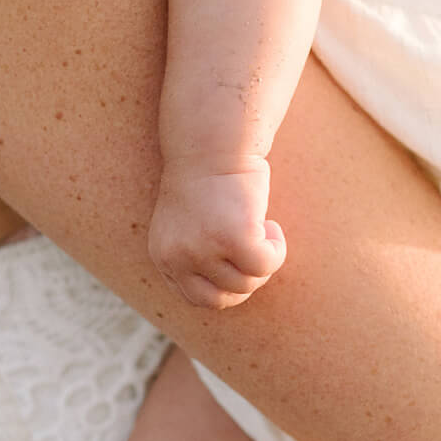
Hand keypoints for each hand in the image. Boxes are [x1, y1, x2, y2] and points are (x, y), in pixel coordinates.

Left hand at [148, 158, 286, 308]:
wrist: (213, 141)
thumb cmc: (208, 179)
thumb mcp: (191, 225)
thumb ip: (201, 257)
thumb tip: (235, 289)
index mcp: (164, 256)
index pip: (197, 297)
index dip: (225, 283)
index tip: (236, 259)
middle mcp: (178, 257)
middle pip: (222, 299)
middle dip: (246, 280)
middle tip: (255, 248)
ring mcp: (204, 249)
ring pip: (247, 283)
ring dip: (263, 259)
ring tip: (262, 228)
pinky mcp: (233, 238)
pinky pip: (265, 264)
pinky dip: (276, 249)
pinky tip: (270, 225)